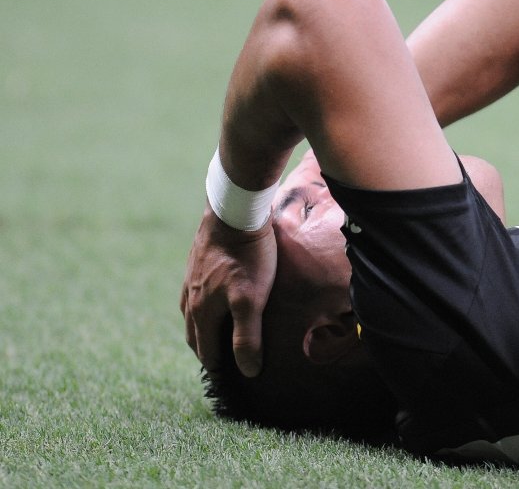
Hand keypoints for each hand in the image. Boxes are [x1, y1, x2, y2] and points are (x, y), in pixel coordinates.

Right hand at [180, 205, 276, 376]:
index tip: (229, 382)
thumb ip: (247, 336)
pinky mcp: (197, 262)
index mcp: (201, 312)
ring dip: (203, 331)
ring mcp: (191, 279)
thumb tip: (248, 371)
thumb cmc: (247, 257)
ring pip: (193, 315)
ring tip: (218, 338)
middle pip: (196, 336)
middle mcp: (190, 298)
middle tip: (223, 365)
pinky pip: (196, 294)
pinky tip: (215, 301)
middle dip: (208, 353)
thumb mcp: (251, 300)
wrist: (234, 212)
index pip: (206, 352)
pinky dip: (204, 308)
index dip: (218, 370)